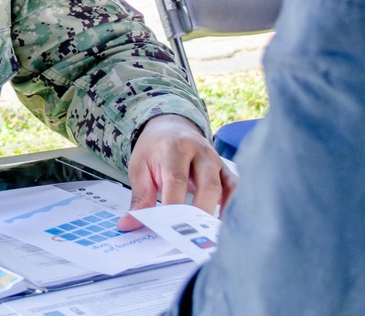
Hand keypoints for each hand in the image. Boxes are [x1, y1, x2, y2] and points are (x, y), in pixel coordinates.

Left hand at [116, 114, 237, 230]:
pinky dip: (232, 205)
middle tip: (189, 236)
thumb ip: (139, 197)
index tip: (168, 229)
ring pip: (225, 188)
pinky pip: (235, 187)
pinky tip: (222, 224)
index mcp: (174, 148)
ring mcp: (215, 160)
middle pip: (207, 185)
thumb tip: (129, 224)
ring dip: (217, 213)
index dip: (174, 206)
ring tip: (206, 236)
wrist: (170, 126)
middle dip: (199, 213)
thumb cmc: (155, 149)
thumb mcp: (139, 167)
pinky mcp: (224, 169)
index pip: (177, 180)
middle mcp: (200, 152)